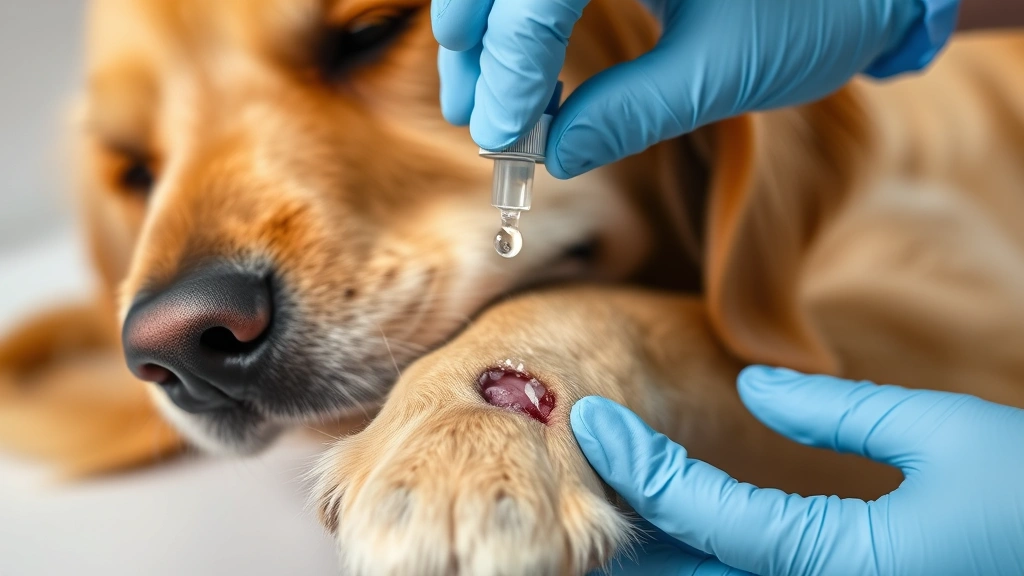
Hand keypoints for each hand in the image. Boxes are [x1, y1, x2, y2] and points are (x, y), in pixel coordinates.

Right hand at [432, 0, 940, 178]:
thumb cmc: (818, 12)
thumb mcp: (721, 72)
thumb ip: (629, 112)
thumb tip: (554, 154)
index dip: (508, 64)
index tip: (501, 136)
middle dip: (476, 42)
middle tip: (474, 118)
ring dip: (486, 30)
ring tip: (485, 103)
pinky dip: (523, 23)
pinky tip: (523, 74)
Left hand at [571, 366, 1023, 575]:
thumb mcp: (945, 433)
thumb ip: (838, 412)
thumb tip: (755, 388)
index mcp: (843, 563)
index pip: (704, 513)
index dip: (640, 465)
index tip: (590, 422)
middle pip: (698, 573)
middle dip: (633, 532)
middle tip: (583, 477)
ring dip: (669, 555)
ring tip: (617, 502)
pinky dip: (719, 562)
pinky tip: (691, 534)